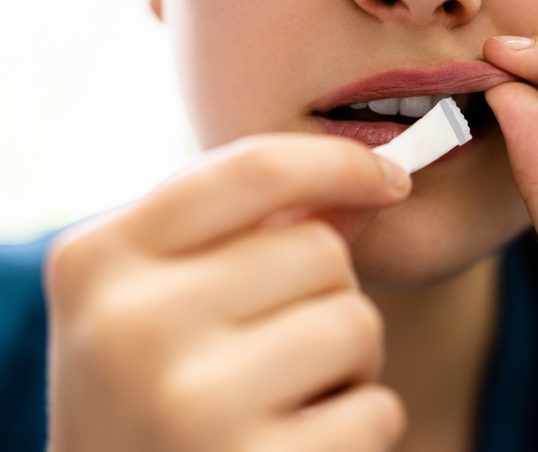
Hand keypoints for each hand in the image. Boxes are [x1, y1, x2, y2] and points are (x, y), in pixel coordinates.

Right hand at [45, 134, 409, 451]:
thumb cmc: (150, 395)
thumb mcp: (157, 302)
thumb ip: (242, 235)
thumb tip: (368, 183)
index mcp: (99, 261)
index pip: (253, 170)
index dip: (340, 161)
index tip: (390, 179)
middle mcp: (132, 328)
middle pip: (319, 248)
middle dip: (325, 293)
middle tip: (277, 347)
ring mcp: (192, 405)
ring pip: (356, 322)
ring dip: (349, 362)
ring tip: (286, 397)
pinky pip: (376, 408)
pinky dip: (360, 425)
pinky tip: (299, 445)